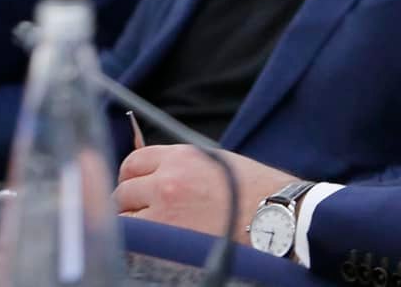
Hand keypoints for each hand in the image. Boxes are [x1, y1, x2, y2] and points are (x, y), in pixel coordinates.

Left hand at [113, 145, 296, 243]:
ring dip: (134, 224)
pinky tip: (158, 244)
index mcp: (181, 156)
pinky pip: (135, 242)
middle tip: (147, 214)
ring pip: (124, 218)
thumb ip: (180, 164)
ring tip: (157, 231)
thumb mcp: (215, 162)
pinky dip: (140, 244)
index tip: (138, 189)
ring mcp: (165, 212)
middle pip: (123, 191)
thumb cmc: (253, 190)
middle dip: (131, 203)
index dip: (133, 177)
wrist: (277, 216)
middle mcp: (167, 180)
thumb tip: (150, 174)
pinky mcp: (168, 240)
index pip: (133, 162)